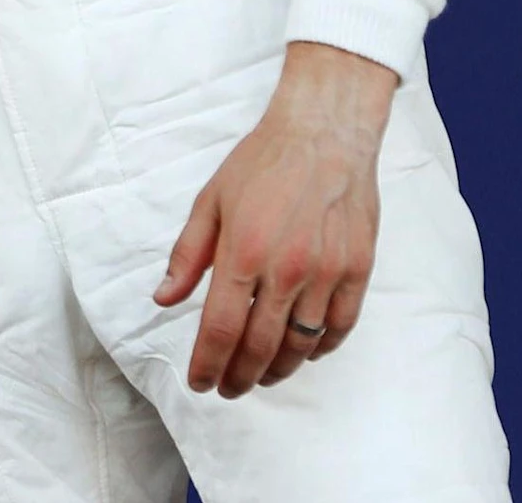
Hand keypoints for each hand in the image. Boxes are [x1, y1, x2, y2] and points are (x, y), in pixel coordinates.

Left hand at [152, 40, 398, 397]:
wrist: (325, 133)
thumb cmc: (262, 163)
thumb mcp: (209, 201)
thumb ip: (187, 255)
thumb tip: (163, 298)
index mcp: (243, 252)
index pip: (220, 329)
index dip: (207, 364)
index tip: (200, 382)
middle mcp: (287, 270)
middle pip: (260, 347)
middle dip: (239, 377)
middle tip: (227, 389)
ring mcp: (327, 272)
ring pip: (301, 345)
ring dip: (278, 370)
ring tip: (260, 376)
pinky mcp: (358, 270)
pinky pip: (340, 327)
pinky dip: (320, 348)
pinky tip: (304, 352)